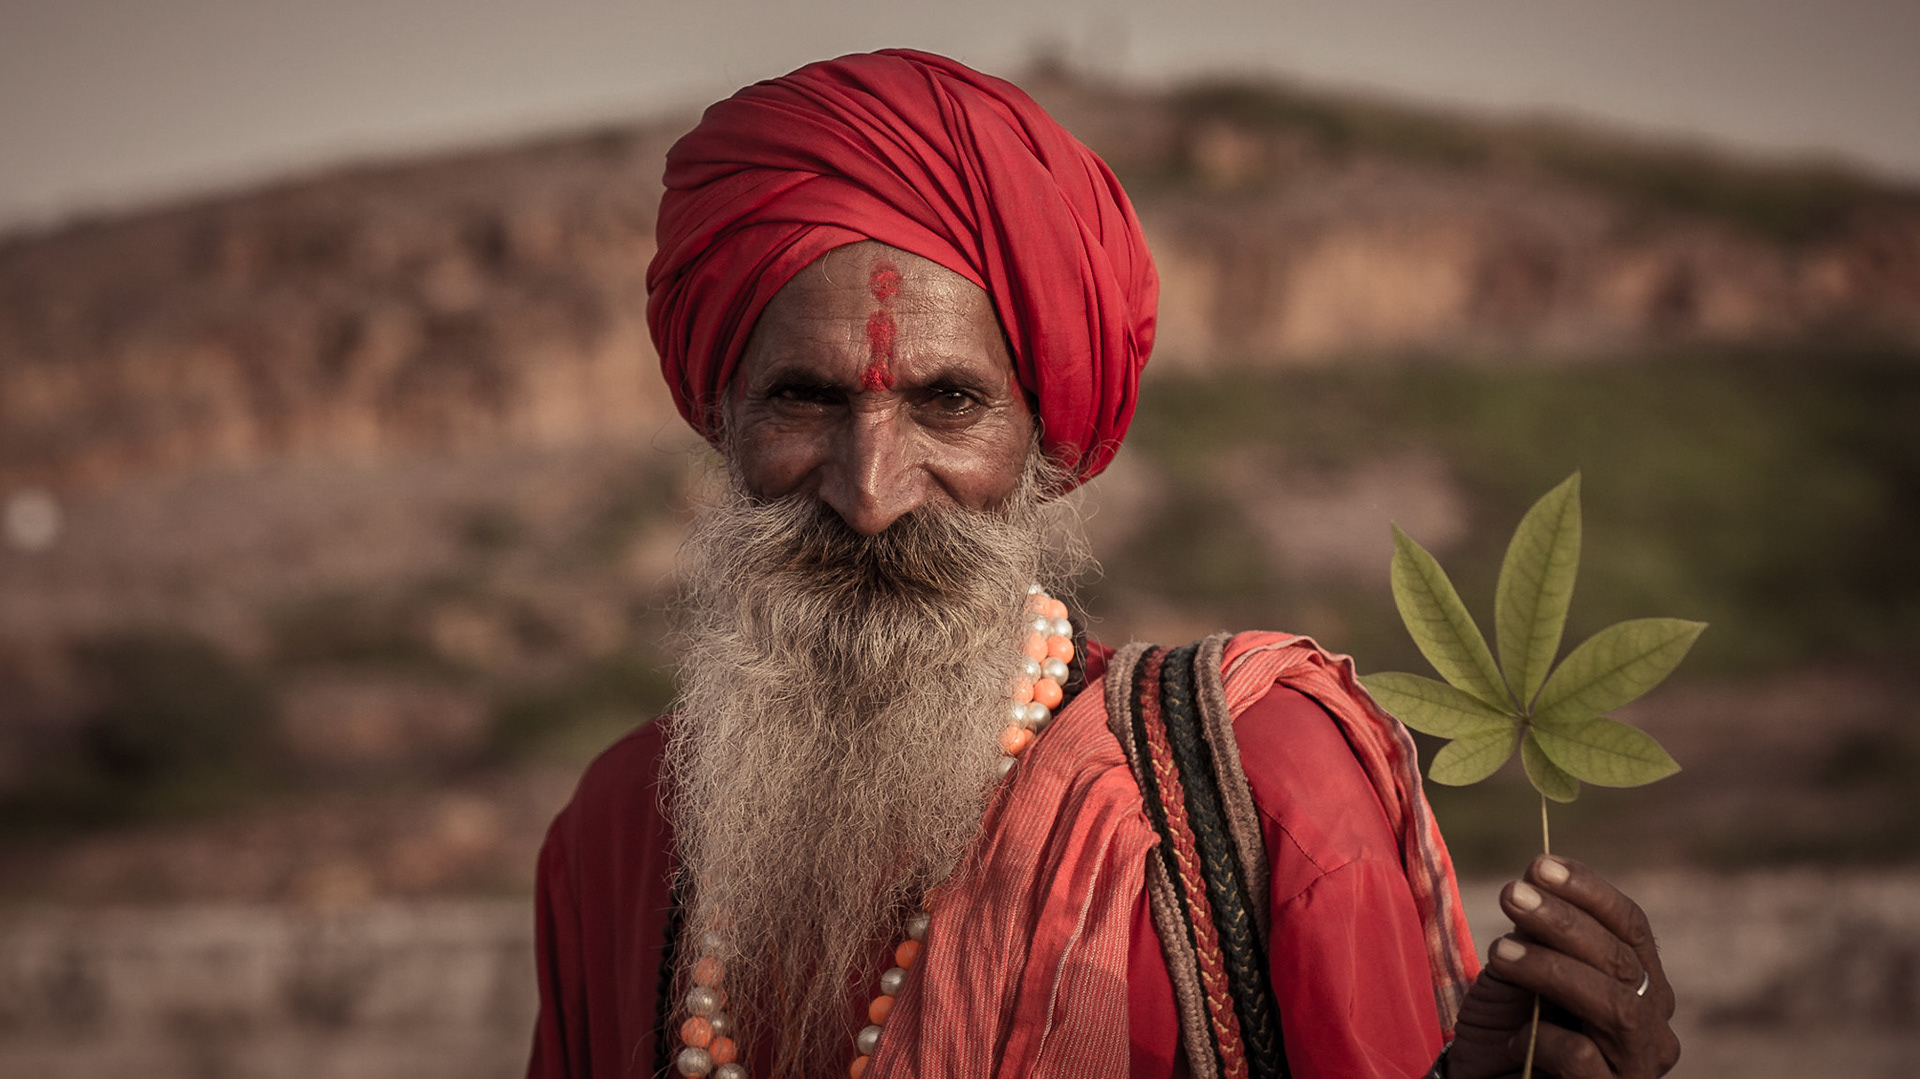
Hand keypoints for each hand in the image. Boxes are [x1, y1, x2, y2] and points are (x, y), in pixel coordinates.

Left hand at [1445, 856, 1679, 1078]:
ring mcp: (1636, 1066)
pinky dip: (1548, 1039)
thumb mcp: (1520, 972)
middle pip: (1624, 962)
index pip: (1632, 927)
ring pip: (1616, 1006)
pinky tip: (1516, 1037)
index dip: (1590, 892)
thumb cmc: (1510, 1028)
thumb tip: (1537, 877)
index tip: (1541, 865)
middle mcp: (1652, 1026)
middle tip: (1511, 894)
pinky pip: (1585, 1058)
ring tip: (1499, 950)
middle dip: (1564, 923)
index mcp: (1642, 985)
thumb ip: (1536, 933)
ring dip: (1553, 969)